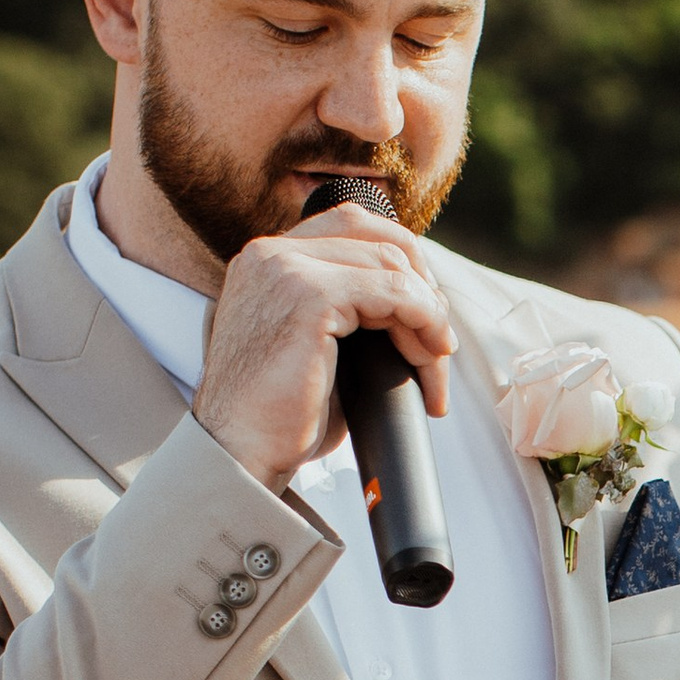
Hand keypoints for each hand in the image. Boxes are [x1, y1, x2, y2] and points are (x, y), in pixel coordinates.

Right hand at [193, 202, 455, 492]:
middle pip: (380, 241)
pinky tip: (428, 360)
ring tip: (432, 369)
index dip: (403, 266)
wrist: (240, 452)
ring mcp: (287, 269)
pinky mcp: (309, 295)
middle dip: (424, 292)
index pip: (354, 227)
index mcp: (269, 259)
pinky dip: (425, 322)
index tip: (425, 315)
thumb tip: (425, 303)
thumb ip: (352, 310)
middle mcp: (271, 253)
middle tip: (438, 346)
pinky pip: (395, 292)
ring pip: (393, 267)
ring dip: (430, 317)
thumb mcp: (315, 347)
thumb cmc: (278, 416)